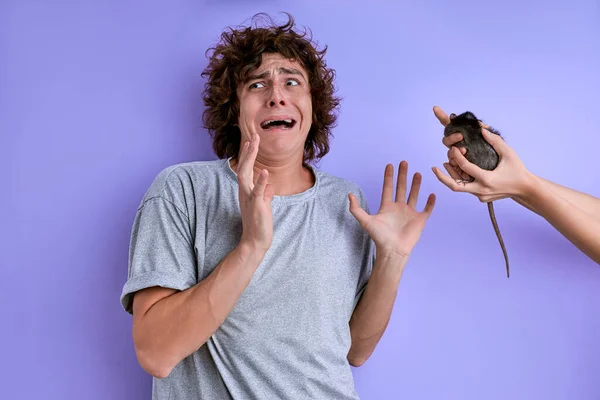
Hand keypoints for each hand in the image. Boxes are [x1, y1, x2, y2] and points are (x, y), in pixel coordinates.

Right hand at [236, 135, 273, 252]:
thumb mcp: (264, 205)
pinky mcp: (257, 205)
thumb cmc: (259, 223)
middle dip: (248, 151)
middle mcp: (244, 191)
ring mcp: (249, 198)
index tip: (250, 140)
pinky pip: (258, 191)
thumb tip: (269, 186)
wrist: (256, 241)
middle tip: (253, 135)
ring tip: (254, 144)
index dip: (247, 154)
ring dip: (250, 158)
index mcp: (246, 190)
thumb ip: (265, 194)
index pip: (245, 168)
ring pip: (245, 174)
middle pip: (243, 166)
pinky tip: (264, 171)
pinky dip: (260, 181)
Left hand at [349, 161, 435, 257]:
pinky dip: (430, 202)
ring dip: (416, 185)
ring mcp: (410, 213)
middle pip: (401, 188)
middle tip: (404, 162)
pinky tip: (432, 194)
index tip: (390, 165)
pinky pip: (426, 209)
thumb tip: (349, 195)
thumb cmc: (379, 237)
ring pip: (414, 195)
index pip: (388, 188)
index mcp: (387, 207)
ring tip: (418, 173)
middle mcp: (399, 208)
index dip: (389, 177)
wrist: (393, 250)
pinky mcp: (419, 220)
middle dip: (402, 175)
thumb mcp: (365, 221)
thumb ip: (356, 209)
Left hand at [431, 105, 533, 201]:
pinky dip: (460, 180)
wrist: (525, 189)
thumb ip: (495, 140)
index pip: (466, 168)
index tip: (452, 148)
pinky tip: (457, 170)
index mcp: (487, 180)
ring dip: (451, 176)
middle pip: (455, 186)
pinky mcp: (481, 197)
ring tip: (445, 165)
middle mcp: (481, 191)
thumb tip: (481, 129)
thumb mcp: (509, 153)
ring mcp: (480, 196)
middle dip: (442, 177)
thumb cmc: (517, 170)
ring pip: (460, 187)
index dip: (457, 157)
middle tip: (433, 168)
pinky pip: (467, 189)